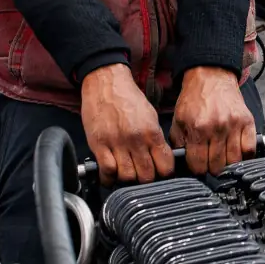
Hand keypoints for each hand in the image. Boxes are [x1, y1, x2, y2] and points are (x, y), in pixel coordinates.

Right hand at [79, 64, 170, 184]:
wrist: (106, 83)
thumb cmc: (128, 98)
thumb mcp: (150, 115)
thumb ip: (155, 138)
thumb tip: (161, 158)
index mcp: (151, 132)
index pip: (165, 166)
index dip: (164, 173)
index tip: (160, 173)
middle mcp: (136, 140)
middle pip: (146, 176)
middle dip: (146, 179)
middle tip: (142, 175)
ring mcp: (116, 143)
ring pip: (127, 176)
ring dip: (127, 180)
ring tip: (126, 174)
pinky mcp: (99, 144)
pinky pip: (106, 170)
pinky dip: (109, 178)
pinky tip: (111, 176)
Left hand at [170, 67, 256, 175]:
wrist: (211, 76)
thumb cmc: (194, 99)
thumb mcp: (179, 120)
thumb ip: (179, 143)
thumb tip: (183, 163)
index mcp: (197, 128)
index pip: (198, 165)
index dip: (197, 169)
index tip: (198, 165)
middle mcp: (216, 127)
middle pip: (217, 166)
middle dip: (211, 167)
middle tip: (209, 160)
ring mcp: (234, 125)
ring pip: (234, 161)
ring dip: (227, 163)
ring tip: (222, 156)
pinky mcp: (247, 121)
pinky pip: (250, 150)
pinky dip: (244, 155)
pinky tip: (236, 151)